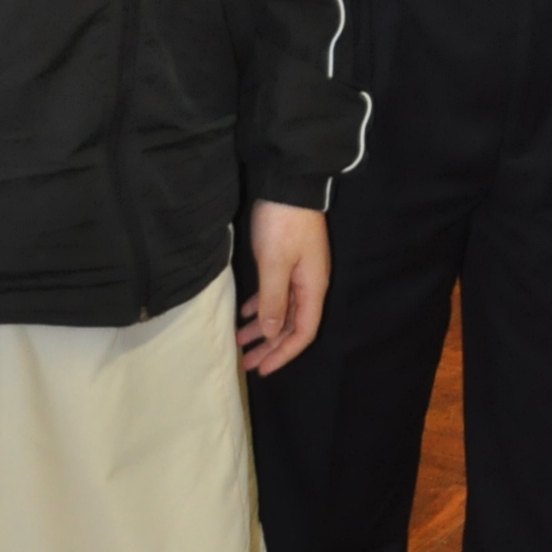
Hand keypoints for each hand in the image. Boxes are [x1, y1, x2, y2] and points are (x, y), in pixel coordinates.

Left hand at [240, 204, 330, 374]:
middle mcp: (309, 284)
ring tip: (240, 340)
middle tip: (246, 362)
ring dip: (263, 327)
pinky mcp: (287, 260)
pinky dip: (262, 306)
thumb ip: (274, 301)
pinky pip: (276, 293)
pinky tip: (246, 313)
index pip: (303, 332)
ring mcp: (299, 272)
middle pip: (292, 325)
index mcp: (312, 288)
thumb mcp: (275, 265)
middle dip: (270, 346)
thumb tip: (272, 335)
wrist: (288, 182)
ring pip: (282, 310)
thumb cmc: (283, 225)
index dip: (283, 354)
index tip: (261, 368)